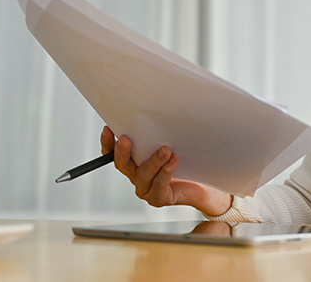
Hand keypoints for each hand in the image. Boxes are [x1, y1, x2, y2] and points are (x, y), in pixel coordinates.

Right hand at [100, 126, 231, 216]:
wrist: (202, 185)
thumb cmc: (185, 162)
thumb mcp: (169, 143)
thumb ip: (159, 134)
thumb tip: (156, 113)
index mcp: (134, 162)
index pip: (113, 154)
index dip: (108, 143)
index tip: (109, 129)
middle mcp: (137, 176)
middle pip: (123, 165)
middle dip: (123, 151)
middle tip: (126, 138)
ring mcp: (146, 189)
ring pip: (143, 174)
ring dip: (153, 161)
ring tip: (165, 149)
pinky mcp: (159, 198)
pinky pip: (159, 184)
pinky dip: (166, 171)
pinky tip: (174, 159)